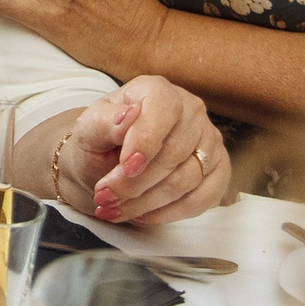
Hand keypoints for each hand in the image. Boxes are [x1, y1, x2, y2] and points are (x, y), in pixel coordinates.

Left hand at [63, 76, 229, 224]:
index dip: (146, 140)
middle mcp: (189, 110)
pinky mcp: (217, 170)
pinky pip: (204, 198)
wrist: (102, 167)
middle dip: (137, 182)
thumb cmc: (97, 144)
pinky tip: (143, 214)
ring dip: (148, 202)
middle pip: (175, 151)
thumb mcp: (87, 130)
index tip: (126, 167)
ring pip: (188, 178)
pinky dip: (170, 213)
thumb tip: (128, 116)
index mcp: (156, 90)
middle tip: (106, 197)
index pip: (164, 108)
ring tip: (117, 208)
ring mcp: (208, 140)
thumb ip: (104, 122)